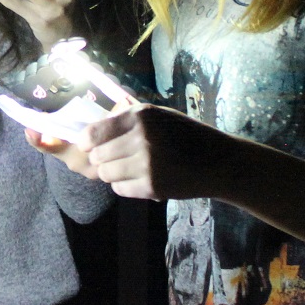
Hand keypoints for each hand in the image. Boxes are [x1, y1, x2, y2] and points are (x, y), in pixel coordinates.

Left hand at [28, 105, 234, 201]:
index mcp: (140, 115)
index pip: (94, 133)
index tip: (86, 145)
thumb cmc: (184, 135)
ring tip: (131, 167)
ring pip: (106, 174)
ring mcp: (147, 164)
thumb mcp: (157, 116)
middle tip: (116, 158)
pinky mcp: (152, 186)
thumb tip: (88, 134)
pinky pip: (120, 189)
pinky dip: (126, 185)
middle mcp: (142, 138)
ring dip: (113, 173)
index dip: (86, 142)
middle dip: (102, 159)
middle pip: (97, 156)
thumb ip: (125, 121)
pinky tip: (142, 178)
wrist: (218, 161)